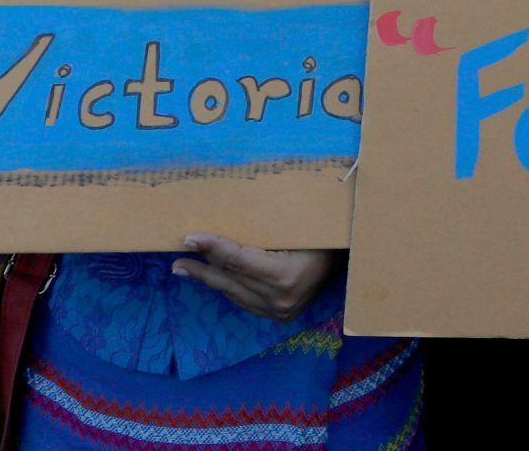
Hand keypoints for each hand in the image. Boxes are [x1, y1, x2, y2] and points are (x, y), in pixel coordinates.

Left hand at [173, 235, 336, 321]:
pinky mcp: (280, 316)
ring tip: (184, 268)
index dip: (212, 247)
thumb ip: (262, 224)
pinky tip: (211, 278)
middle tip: (177, 257)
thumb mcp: (294, 223)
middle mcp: (281, 299)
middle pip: (232, 278)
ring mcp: (281, 311)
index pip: (239, 259)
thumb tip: (224, 212)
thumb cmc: (322, 231)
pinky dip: (227, 287)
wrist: (351, 254)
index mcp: (286, 275)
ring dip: (208, 278)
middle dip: (202, 266)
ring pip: (234, 292)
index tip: (189, 237)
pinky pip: (244, 300)